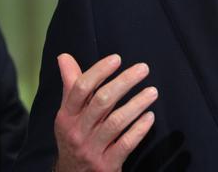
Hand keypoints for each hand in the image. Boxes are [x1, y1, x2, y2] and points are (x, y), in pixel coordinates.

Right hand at [54, 53, 157, 171]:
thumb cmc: (75, 136)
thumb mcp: (69, 113)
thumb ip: (71, 85)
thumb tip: (64, 57)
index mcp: (67, 116)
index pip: (80, 89)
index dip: (98, 71)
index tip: (117, 58)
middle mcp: (77, 132)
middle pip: (101, 102)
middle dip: (124, 82)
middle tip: (144, 68)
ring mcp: (92, 149)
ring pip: (116, 122)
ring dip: (136, 104)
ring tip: (153, 91)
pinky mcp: (106, 164)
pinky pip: (125, 144)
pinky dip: (139, 129)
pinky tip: (150, 116)